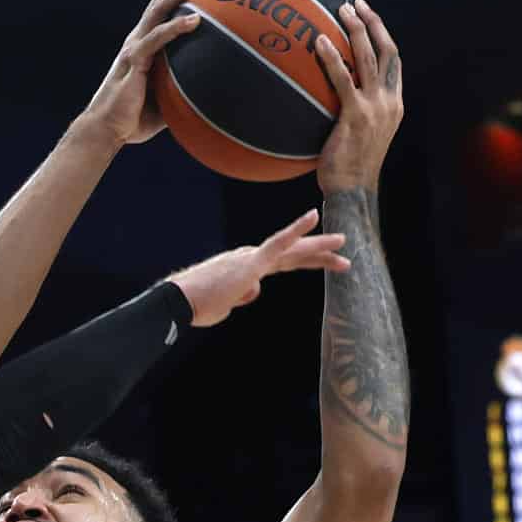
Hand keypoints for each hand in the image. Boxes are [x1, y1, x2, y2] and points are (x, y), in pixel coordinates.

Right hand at [78, 0, 214, 147]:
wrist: (105, 132)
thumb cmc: (133, 120)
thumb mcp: (166, 99)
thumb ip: (183, 86)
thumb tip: (212, 90)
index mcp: (144, 42)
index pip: (164, 5)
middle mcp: (138, 38)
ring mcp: (134, 47)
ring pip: (159, 8)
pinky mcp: (133, 61)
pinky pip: (157, 39)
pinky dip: (176, 27)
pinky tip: (195, 21)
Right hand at [167, 210, 349, 326]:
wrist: (179, 302)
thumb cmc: (196, 306)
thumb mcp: (224, 305)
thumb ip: (240, 296)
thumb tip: (251, 292)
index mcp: (246, 269)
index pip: (281, 263)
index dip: (304, 262)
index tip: (322, 264)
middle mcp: (250, 258)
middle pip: (291, 254)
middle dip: (318, 253)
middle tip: (343, 253)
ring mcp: (251, 258)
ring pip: (292, 249)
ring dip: (319, 245)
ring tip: (343, 241)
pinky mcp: (251, 262)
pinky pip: (279, 242)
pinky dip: (296, 230)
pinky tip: (313, 216)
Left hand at [314, 0, 403, 193]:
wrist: (353, 192)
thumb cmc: (349, 168)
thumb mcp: (361, 136)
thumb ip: (355, 114)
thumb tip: (332, 101)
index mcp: (394, 104)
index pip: (393, 62)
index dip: (383, 37)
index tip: (369, 18)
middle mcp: (389, 101)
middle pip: (386, 51)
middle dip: (373, 23)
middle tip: (355, 4)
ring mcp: (375, 107)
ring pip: (369, 57)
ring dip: (356, 30)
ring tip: (341, 11)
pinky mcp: (355, 115)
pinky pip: (342, 79)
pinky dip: (332, 58)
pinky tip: (319, 42)